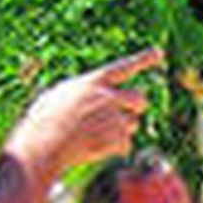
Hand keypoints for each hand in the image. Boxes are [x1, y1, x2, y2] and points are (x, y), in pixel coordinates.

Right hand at [7, 47, 162, 177]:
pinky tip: (94, 149)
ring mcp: (115, 118)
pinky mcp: (118, 139)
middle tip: (124, 113)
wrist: (42, 146)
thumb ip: (82, 92)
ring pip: (132, 123)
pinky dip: (115, 149)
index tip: (160, 53)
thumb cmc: (42, 122)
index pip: (124, 67)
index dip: (143, 59)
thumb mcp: (58, 96)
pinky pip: (126, 145)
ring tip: (94, 135)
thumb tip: (96, 95)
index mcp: (93, 82)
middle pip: (140, 98)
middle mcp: (108, 97)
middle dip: (136, 106)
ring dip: (121, 130)